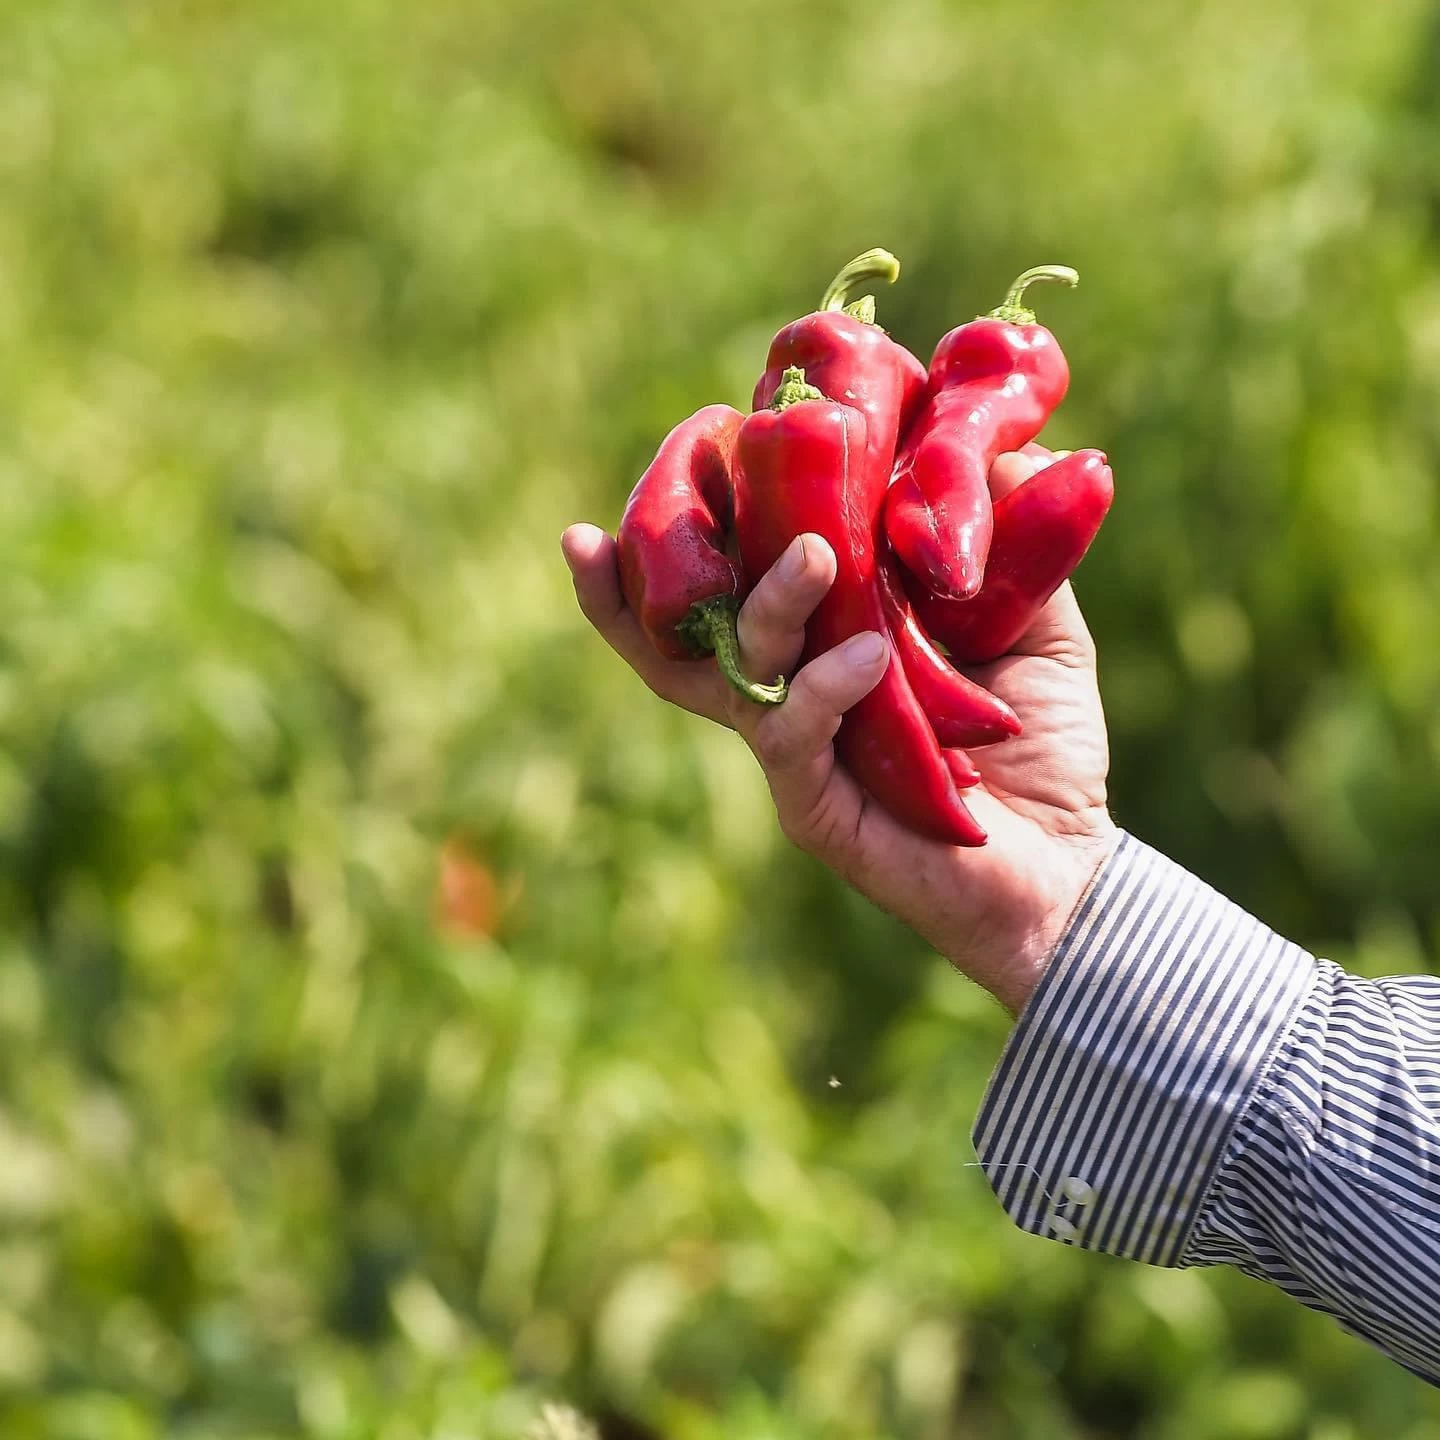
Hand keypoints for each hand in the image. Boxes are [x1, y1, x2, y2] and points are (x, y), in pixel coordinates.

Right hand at [561, 449, 1118, 1014]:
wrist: (1067, 863)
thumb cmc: (1040, 744)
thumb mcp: (1035, 624)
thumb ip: (1009, 544)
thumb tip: (998, 447)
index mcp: (817, 645)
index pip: (731, 584)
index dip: (686, 530)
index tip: (682, 449)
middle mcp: (787, 695)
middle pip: (679, 640)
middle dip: (637, 581)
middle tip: (635, 513)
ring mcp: (795, 754)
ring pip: (734, 676)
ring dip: (765, 608)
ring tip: (814, 555)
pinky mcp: (815, 808)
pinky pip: (793, 739)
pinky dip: (824, 690)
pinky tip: (865, 656)